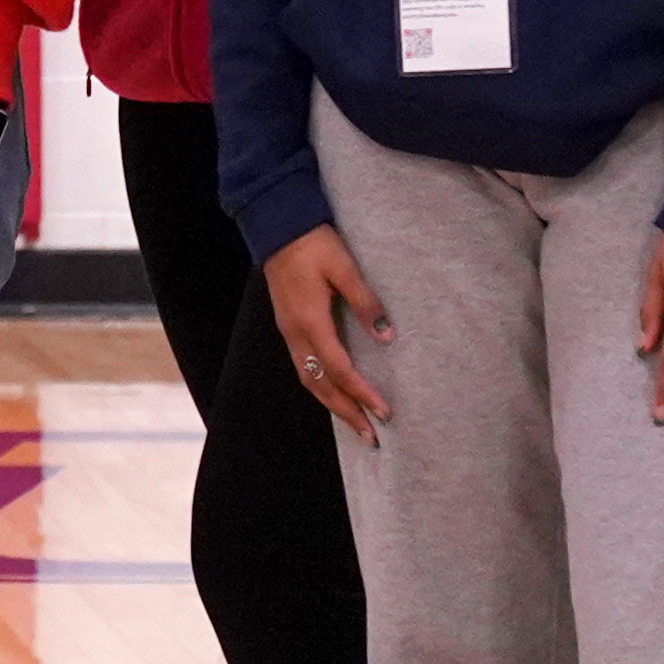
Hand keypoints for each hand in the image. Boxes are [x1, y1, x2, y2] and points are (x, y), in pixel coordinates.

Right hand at [261, 230, 388, 435]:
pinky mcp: (288, 326)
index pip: (340, 370)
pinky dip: (320, 388)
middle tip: (371, 437)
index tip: (384, 412)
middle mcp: (295, 334)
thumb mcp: (344, 267)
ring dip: (332, 405)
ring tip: (355, 423)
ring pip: (309, 380)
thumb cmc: (313, 243)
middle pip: (321, 386)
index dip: (362, 394)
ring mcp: (288, 331)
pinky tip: (334, 393)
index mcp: (310, 322)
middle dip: (346, 412)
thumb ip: (365, 302)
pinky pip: (302, 367)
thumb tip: (386, 337)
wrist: (277, 226)